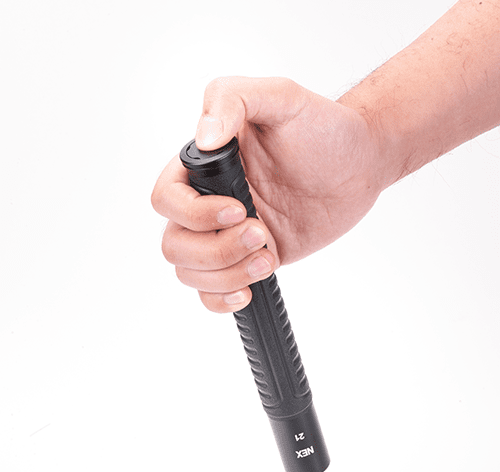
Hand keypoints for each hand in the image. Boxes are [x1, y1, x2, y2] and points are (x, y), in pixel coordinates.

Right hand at [151, 77, 384, 312]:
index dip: (194, 213)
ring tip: (267, 256)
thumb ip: (232, 99)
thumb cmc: (323, 128)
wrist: (359, 164)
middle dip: (215, 249)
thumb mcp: (280, 97)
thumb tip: (203, 138)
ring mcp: (228, 234)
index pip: (166, 199)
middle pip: (174, 243)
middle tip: (261, 234)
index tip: (239, 209)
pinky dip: (221, 298)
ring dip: (225, 274)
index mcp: (205, 166)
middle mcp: (210, 202)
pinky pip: (213, 290)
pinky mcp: (249, 257)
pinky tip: (249, 289)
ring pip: (190, 271)